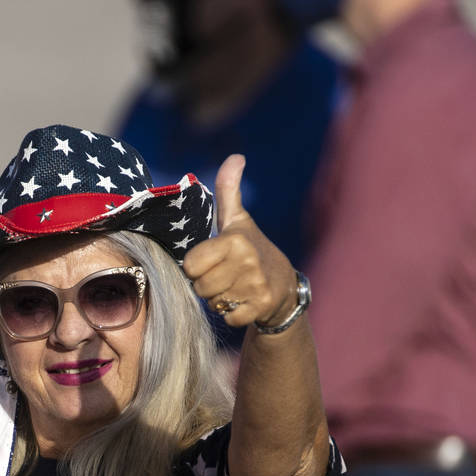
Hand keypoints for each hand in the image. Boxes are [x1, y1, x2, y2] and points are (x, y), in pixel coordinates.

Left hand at [182, 154, 297, 329]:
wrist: (285, 285)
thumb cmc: (251, 249)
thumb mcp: (238, 220)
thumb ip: (228, 191)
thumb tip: (235, 157)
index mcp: (234, 240)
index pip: (191, 265)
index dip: (197, 267)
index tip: (213, 261)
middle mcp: (246, 261)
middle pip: (199, 287)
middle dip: (207, 286)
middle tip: (225, 277)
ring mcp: (255, 285)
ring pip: (213, 303)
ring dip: (219, 300)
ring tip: (234, 288)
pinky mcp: (262, 306)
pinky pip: (229, 318)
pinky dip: (232, 315)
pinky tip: (244, 302)